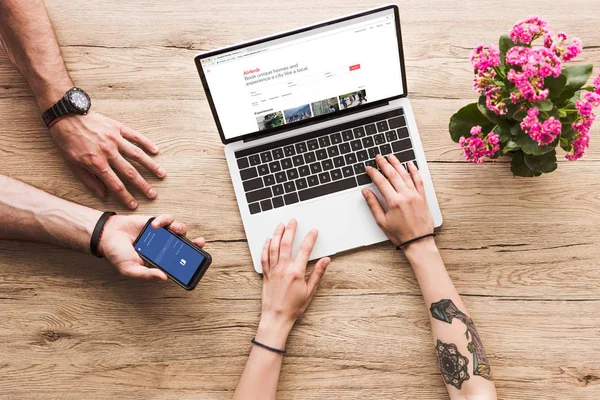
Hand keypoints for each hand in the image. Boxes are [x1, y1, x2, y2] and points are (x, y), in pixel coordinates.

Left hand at [50, 111, 165, 208]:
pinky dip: (146, 143)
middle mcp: (109, 152)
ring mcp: (115, 139)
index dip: (126, 196)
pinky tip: (156, 150)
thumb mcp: (72, 164)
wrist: (65, 115)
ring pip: (137, 155)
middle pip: (130, 172)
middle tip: (153, 194)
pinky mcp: (117, 128)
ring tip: (161, 174)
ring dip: (151, 166)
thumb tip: (103, 194)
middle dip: (143, 185)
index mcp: (97, 163)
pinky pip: (135, 136)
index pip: (115, 184)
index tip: (134, 205)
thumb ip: (89, 180)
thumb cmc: (67, 141)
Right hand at [99, 214, 205, 280]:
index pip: (179, 261)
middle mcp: (163, 247)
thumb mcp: (130, 269)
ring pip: (179, 230)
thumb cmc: (118, 254)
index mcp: (159, 260)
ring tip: (173, 230)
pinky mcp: (156, 222)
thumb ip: (147, 274)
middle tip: (199, 242)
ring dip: (180, 229)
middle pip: (184, 244)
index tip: (199, 259)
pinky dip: (164, 220)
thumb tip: (164, 278)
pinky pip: (166, 219)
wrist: (106, 235)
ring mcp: (161, 234)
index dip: (190, 260)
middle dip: (195, 243)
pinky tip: (155, 225)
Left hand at [256, 219, 329, 345]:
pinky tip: (267, 240)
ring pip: (273, 247)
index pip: (304, 250)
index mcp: (296, 272)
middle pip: (285, 244)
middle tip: (293, 221)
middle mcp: (283, 269)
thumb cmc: (294, 307)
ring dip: (276, 234)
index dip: (310, 238)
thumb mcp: (310, 291)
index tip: (313, 231)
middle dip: (290, 230)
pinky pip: (264, 257)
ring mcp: (273, 271)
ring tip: (280, 225)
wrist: (276, 317)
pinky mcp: (265, 274)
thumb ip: (317, 273)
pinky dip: (265, 247)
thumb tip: (326, 260)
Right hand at [362, 155, 433, 248]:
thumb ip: (373, 204)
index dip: (374, 173)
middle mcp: (405, 195)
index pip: (381, 181)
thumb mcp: (381, 221)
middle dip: (384, 164)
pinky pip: (418, 180)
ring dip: (397, 164)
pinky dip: (414, 171)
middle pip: (393, 174)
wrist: (418, 242)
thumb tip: (366, 192)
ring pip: (405, 174)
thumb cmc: (400, 234)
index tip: (369, 168)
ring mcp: (415, 195)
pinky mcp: (422, 197)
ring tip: (391, 157)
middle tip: (378, 157)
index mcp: (394, 201)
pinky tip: (410, 164)